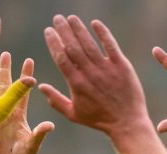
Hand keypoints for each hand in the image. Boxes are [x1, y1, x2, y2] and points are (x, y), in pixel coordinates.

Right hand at [0, 52, 54, 153]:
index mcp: (18, 115)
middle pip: (5, 86)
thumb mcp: (31, 146)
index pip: (22, 92)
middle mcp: (6, 112)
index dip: (25, 76)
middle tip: (5, 52)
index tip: (28, 59)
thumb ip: (39, 135)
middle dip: (5, 69)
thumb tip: (49, 125)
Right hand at [39, 15, 150, 138]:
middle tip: (57, 18)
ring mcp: (106, 69)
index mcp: (76, 84)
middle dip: (63, 30)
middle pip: (73, 47)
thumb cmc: (99, 120)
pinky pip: (110, 45)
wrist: (126, 123)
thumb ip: (55, 100)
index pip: (61, 58)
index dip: (53, 42)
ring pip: (89, 44)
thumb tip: (40, 86)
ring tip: (71, 18)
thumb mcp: (73, 114)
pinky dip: (103, 33)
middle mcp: (90, 74)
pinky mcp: (121, 66)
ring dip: (79, 29)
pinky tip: (95, 23)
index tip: (48, 31)